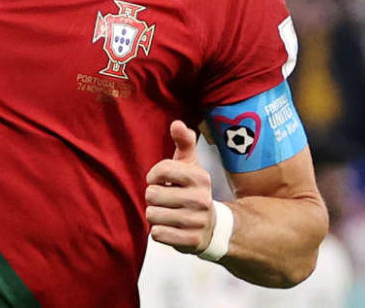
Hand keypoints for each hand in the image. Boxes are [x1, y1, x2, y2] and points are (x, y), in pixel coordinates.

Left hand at [145, 120, 214, 253]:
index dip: (154, 176)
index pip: (160, 170)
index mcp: (200, 176)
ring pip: (152, 215)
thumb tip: (177, 123)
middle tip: (167, 200)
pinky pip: (157, 234)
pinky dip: (160, 232)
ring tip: (169, 214)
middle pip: (152, 194)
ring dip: (155, 215)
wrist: (213, 227)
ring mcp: (197, 221)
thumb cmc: (193, 190)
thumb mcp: (191, 165)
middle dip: (154, 198)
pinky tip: (172, 228)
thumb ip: (184, 142)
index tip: (161, 181)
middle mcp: (201, 198)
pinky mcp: (192, 241)